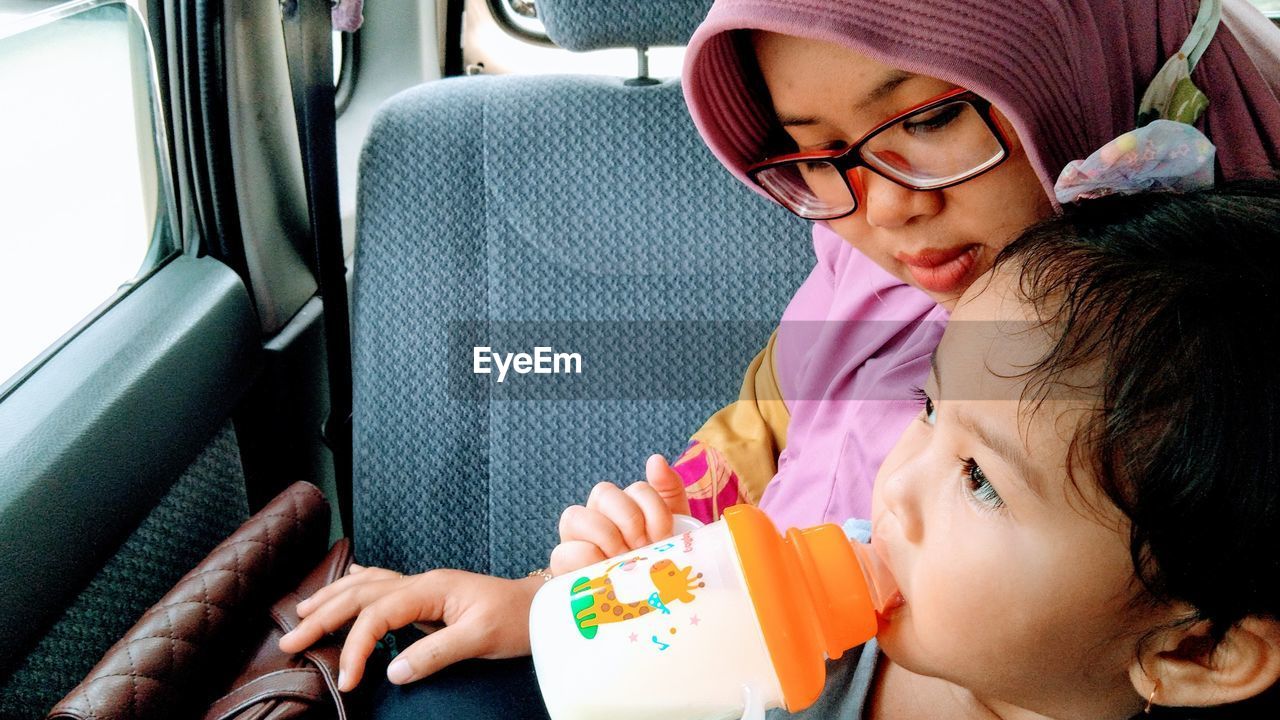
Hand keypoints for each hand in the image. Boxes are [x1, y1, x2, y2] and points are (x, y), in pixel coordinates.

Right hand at [278, 565, 542, 690]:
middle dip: (323, 616)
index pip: (377, 615)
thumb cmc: (516, 620)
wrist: (541, 606)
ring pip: (366, 585)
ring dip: (332, 598)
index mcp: (430, 589)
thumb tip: (393, 671)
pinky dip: (358, 585)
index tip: (348, 681)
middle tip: (291, 642)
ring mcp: (424, 586)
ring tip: (303, 613)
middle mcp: (421, 582)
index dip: (356, 646)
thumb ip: (436, 653)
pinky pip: (383, 585)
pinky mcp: (428, 595)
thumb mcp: (480, 639)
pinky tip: (347, 581)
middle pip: (360, 594)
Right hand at [549, 454, 690, 574]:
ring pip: (575, 515)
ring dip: (605, 537)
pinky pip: (562, 551)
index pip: (637, 489)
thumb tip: (655, 459)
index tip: (664, 536)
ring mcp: (576, 539)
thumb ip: (668, 493)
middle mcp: (598, 515)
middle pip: (603, 492)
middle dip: (629, 520)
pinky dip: (585, 558)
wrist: (639, 609)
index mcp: (627, 506)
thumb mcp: (672, 532)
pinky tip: (604, 571)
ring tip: (623, 561)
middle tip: (643, 547)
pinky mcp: (562, 566)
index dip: (654, 509)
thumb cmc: (653, 568)